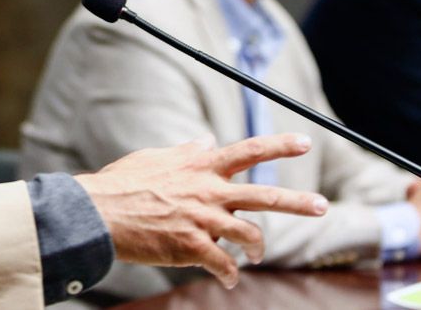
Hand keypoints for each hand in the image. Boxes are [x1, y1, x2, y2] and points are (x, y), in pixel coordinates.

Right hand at [74, 133, 328, 288]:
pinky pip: (223, 265)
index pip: (249, 150)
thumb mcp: (155, 157)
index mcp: (200, 164)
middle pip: (264, 195)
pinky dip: (228, 275)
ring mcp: (202, 219)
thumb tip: (206, 138)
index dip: (280, 146)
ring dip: (257, 248)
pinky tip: (227, 281)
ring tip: (257, 255)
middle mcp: (208, 189)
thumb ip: (185, 150)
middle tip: (323, 206)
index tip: (305, 142)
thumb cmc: (122, 183)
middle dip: (298, 202)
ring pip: (249, 235)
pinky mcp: (192, 246)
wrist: (98, 213)